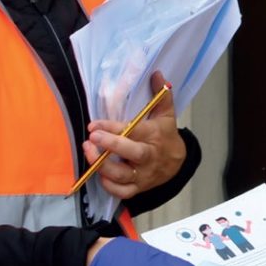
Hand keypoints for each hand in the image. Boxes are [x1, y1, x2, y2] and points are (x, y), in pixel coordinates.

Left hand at [84, 71, 186, 197]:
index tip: (94, 125)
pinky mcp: (137, 188)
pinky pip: (122, 192)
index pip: (134, 132)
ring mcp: (143, 175)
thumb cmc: (166, 135)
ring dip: (102, 166)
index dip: (113, 128)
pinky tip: (99, 173)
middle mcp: (149, 157)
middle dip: (110, 146)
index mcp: (154, 136)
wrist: (177, 164)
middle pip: (132, 153)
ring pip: (123, 175)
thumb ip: (160, 95)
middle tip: (91, 138)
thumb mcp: (166, 114)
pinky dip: (109, 186)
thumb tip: (157, 73)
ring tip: (88, 151)